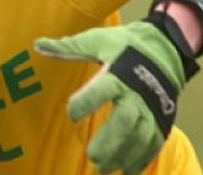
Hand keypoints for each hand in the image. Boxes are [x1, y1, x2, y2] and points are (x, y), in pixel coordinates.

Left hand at [34, 22, 185, 174]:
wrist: (165, 47)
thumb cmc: (124, 44)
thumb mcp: (95, 41)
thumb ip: (67, 48)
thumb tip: (37, 44)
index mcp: (118, 72)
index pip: (102, 89)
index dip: (86, 101)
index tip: (71, 113)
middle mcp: (137, 93)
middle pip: (125, 120)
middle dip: (110, 141)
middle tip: (92, 157)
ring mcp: (152, 108)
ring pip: (140, 136)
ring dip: (124, 155)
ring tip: (103, 167)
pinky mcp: (162, 118)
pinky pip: (154, 142)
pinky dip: (142, 158)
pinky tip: (127, 171)